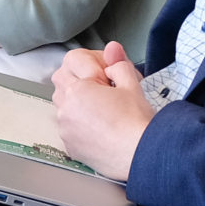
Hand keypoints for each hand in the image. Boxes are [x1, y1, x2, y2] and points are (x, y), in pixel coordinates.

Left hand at [51, 41, 154, 181]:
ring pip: (63, 103)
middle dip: (79, 78)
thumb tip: (112, 48)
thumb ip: (118, 63)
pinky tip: (100, 127)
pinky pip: (68, 126)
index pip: (74, 60)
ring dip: (77, 100)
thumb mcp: (131, 85)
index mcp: (77, 88)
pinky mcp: (70, 145)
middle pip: (62, 79)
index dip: (93, 62)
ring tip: (103, 108)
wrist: (142, 157)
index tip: (108, 72)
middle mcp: (65, 107)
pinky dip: (79, 122)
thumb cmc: (137, 123)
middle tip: (104, 87)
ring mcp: (65, 128)